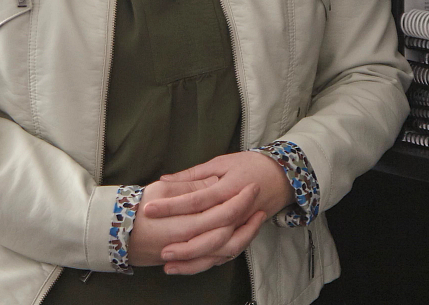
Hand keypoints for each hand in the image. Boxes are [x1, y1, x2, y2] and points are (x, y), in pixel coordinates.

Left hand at [147, 152, 294, 273]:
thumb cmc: (247, 166)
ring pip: (217, 251)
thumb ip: (193, 174)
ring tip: (168, 264)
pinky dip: (205, 263)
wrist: (279, 177)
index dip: (172, 205)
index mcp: (228, 188)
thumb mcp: (221, 163)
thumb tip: (165, 180)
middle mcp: (236, 211)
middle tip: (159, 248)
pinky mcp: (241, 236)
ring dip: (193, 260)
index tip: (150, 209)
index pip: (195, 199)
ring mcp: (240, 226)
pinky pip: (224, 256)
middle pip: (208, 233)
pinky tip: (185, 266)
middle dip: (183, 244)